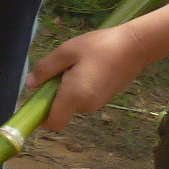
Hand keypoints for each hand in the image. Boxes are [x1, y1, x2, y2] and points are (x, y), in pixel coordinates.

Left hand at [25, 23, 152, 130]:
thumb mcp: (66, 51)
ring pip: (73, 103)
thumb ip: (45, 69)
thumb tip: (30, 85)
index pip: (54, 123)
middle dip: (54, 96)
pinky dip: (80, 88)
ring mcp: (99, 103)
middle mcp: (87, 106)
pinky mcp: (107, 97)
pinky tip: (88, 67)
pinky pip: (85, 97)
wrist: (137, 45)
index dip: (41, 117)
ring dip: (67, 90)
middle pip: (61, 111)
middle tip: (60, 71)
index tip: (37, 100)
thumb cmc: (100, 46)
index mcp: (74, 97)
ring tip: (77, 65)